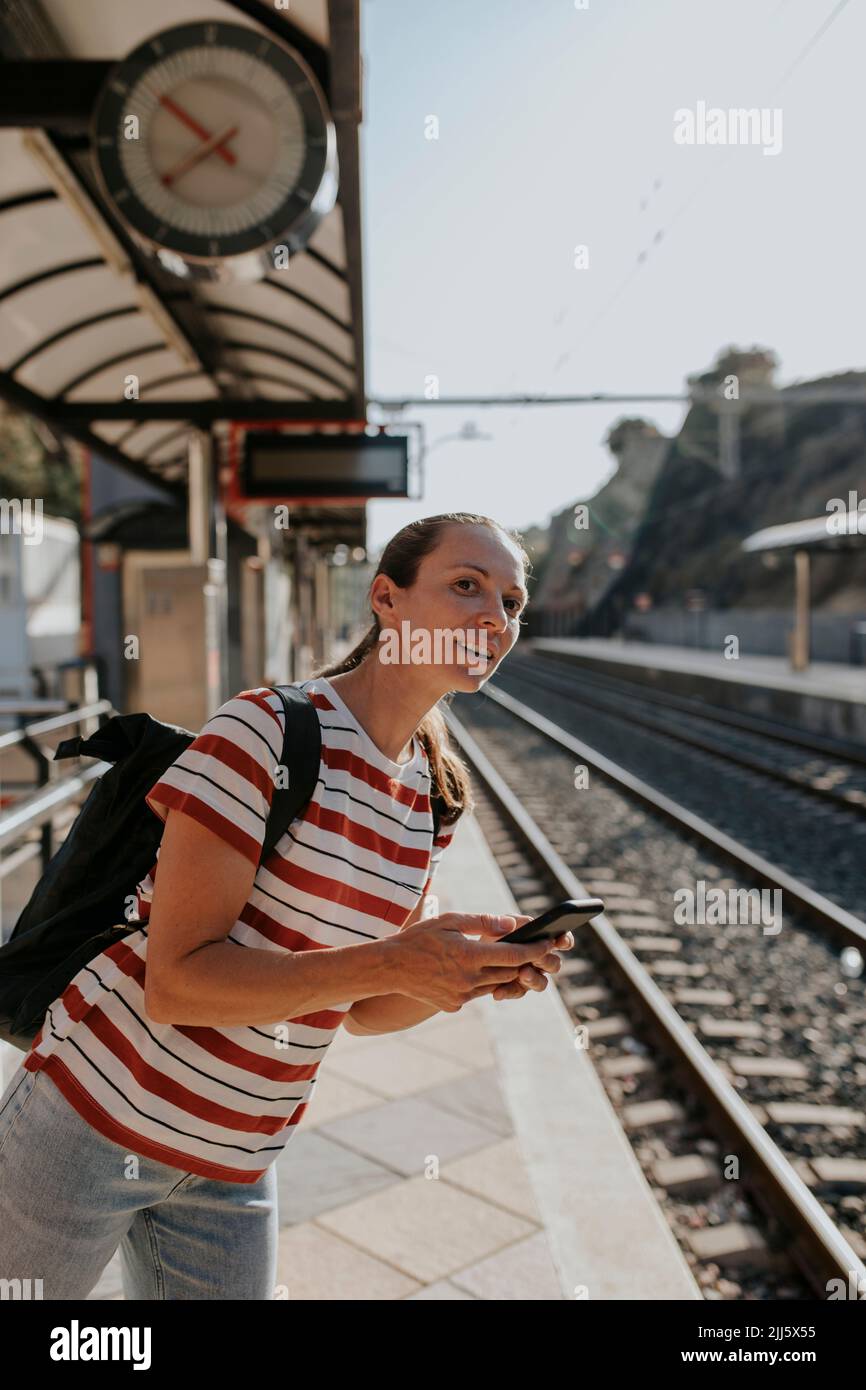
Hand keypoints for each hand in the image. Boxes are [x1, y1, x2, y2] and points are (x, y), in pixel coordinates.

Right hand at [392, 912, 572, 1013]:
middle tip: (534, 950)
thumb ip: (482, 922)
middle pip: (509, 972)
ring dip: (505, 973)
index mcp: (469, 956)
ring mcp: (461, 996)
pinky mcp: (454, 1005)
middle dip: (524, 962)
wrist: (390, 967)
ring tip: (507, 959)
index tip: (548, 943)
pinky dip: (483, 982)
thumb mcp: (449, 920)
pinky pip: (477, 993)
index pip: (514, 955)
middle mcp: (469, 979)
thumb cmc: (419, 938)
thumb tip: (510, 924)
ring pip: (496, 985)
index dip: (535, 950)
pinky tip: (476, 971)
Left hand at [486, 916, 573, 1000]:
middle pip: (554, 964)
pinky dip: (508, 991)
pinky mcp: (517, 988)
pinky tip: (497, 992)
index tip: (561, 941)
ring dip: (533, 979)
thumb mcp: (502, 924)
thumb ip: (515, 921)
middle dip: (546, 961)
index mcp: (541, 941)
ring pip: (542, 983)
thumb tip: (525, 923)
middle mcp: (541, 960)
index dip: (566, 940)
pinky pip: (518, 993)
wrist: (472, 955)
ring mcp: (531, 976)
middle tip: (535, 958)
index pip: (562, 941)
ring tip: (522, 974)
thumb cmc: (492, 935)